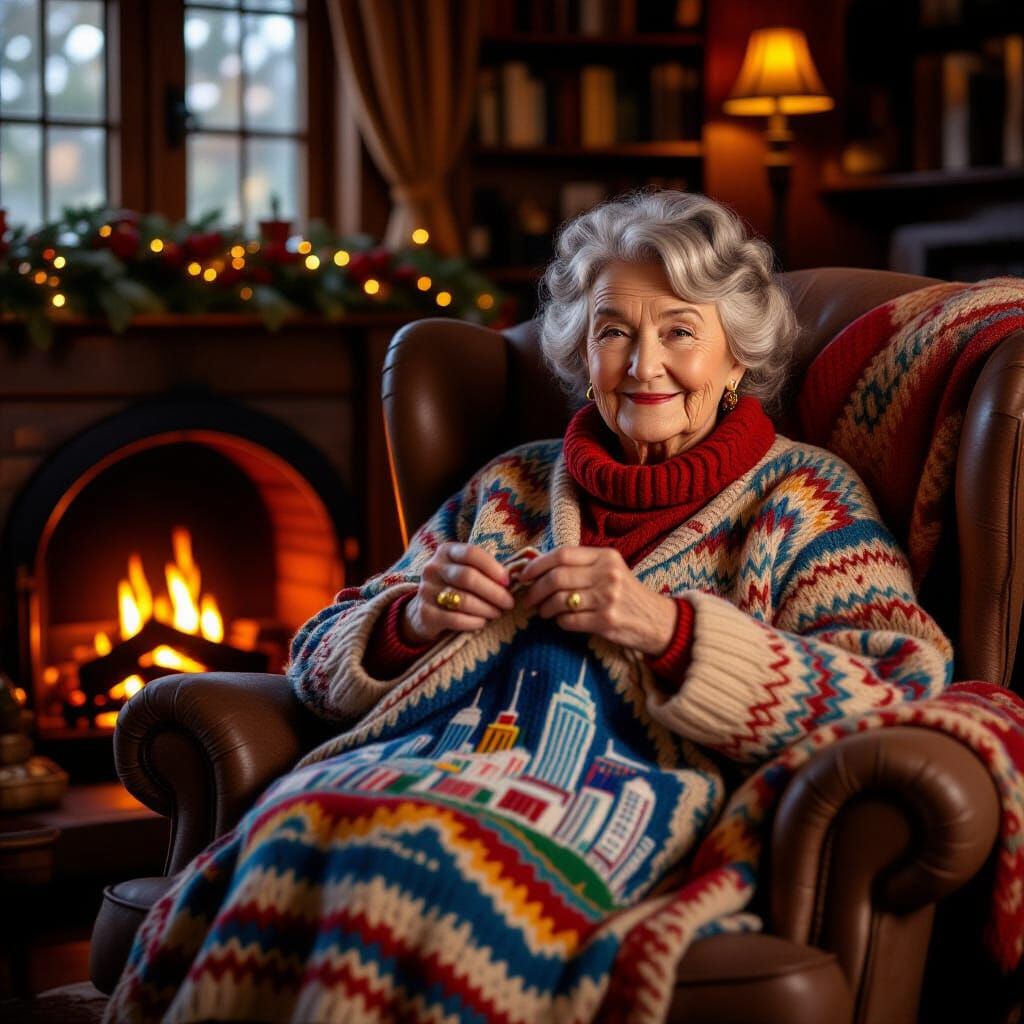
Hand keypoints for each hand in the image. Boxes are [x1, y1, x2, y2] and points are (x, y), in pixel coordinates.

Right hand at [403, 542, 514, 644]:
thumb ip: (485, 570)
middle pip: (468, 577)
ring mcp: (426, 590)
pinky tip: (481, 623)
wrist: (425, 613)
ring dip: (486, 608)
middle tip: (508, 603)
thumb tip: (514, 578)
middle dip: (493, 592)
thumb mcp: (466, 572)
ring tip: (497, 613)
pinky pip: (454, 619)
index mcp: (446, 552)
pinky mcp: (425, 613)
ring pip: (462, 600)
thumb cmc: (456, 588)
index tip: (507, 582)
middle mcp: (433, 568)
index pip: (471, 553)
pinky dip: (473, 622)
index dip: (492, 567)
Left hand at [519, 546, 676, 655]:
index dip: (537, 565)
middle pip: (557, 578)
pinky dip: (559, 622)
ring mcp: (608, 598)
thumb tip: (538, 568)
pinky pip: (569, 621)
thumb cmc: (628, 595)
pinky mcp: (606, 622)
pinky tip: (561, 621)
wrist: (658, 621)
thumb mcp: (611, 570)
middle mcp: (607, 574)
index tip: (525, 575)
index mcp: (606, 556)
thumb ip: (582, 566)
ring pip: (560, 601)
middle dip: (536, 590)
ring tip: (544, 612)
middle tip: (529, 599)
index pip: (562, 555)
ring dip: (545, 608)